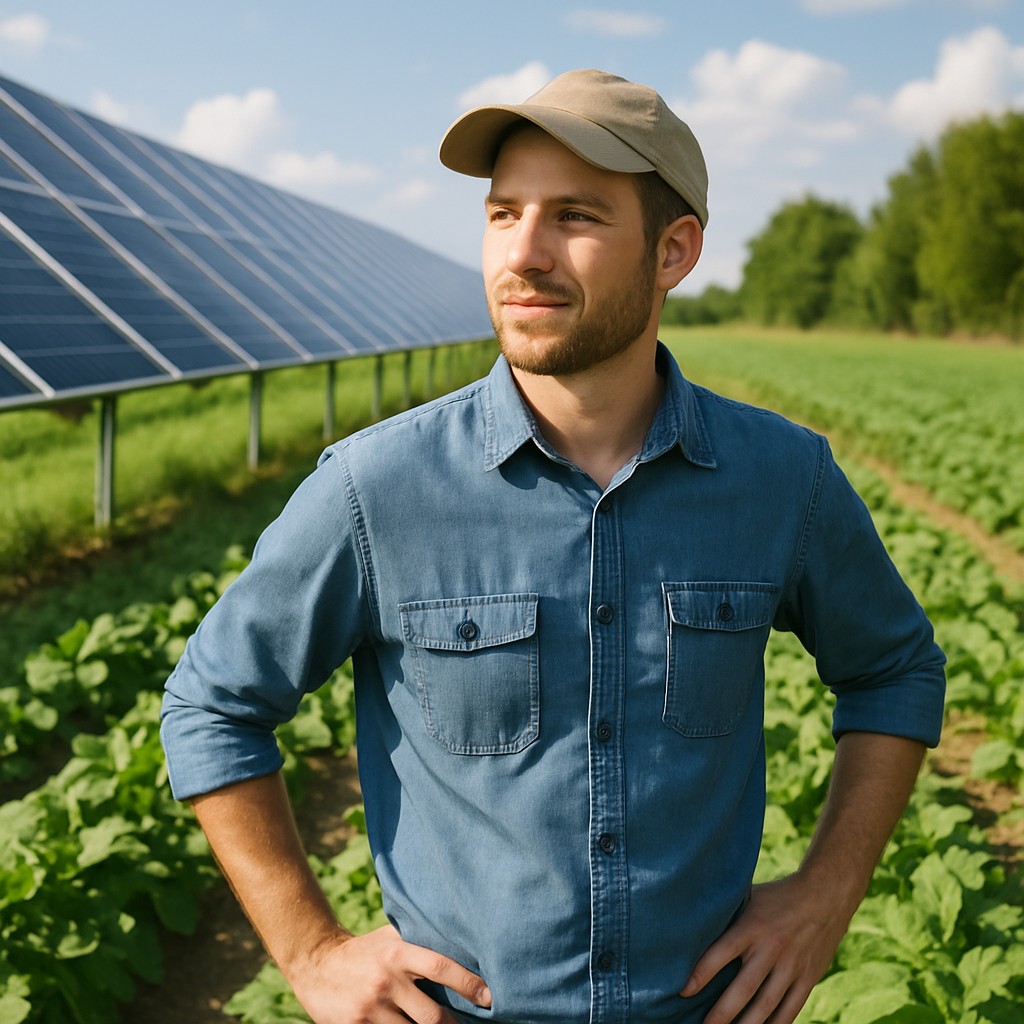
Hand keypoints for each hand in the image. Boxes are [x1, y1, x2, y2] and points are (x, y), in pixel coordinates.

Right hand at [286, 923, 491, 1023]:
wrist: (316, 964)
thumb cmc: (365, 950)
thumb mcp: (390, 936)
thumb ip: (419, 939)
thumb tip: (462, 940)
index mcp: (397, 952)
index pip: (441, 967)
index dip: (469, 984)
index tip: (490, 997)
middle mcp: (386, 980)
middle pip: (432, 1016)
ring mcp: (371, 1008)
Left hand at [680, 874, 851, 1023]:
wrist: (826, 896)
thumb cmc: (778, 896)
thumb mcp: (750, 896)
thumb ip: (729, 913)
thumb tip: (696, 923)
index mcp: (752, 926)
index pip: (721, 953)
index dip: (701, 974)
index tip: (684, 991)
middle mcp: (771, 948)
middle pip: (743, 988)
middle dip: (721, 1013)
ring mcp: (792, 966)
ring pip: (767, 1005)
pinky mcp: (808, 978)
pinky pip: (790, 1009)